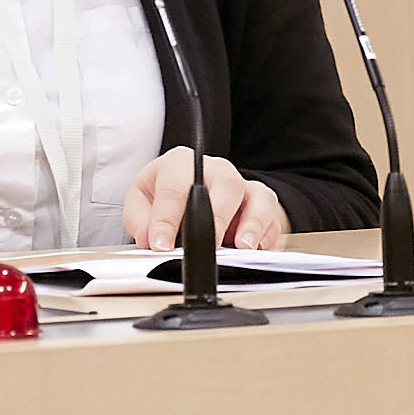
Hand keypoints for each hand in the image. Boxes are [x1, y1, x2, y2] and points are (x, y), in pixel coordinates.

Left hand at [123, 151, 287, 253]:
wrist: (188, 196)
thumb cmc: (165, 197)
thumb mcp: (141, 203)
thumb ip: (140, 220)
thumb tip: (151, 239)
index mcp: (182, 164)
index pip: (175, 187)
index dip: (166, 218)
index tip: (161, 244)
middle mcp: (216, 170)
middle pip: (226, 184)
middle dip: (217, 217)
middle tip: (207, 246)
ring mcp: (242, 186)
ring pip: (258, 197)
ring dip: (252, 224)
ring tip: (242, 247)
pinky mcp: (262, 206)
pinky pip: (272, 217)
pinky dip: (266, 236)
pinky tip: (256, 250)